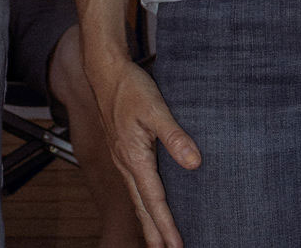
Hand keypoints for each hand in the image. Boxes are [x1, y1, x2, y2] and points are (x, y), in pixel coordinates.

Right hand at [90, 58, 200, 247]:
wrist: (105, 70)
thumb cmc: (129, 87)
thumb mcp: (155, 109)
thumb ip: (174, 136)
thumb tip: (194, 162)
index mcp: (133, 157)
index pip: (153, 200)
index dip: (167, 225)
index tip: (177, 246)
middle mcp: (125, 162)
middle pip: (141, 206)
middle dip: (153, 233)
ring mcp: (122, 156)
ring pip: (136, 196)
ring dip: (147, 220)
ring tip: (157, 239)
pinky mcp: (122, 148)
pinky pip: (133, 183)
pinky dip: (142, 200)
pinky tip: (147, 201)